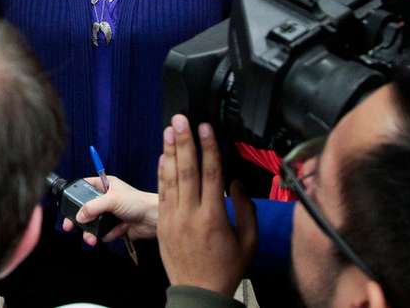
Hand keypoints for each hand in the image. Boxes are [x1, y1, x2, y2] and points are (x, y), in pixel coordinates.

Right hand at [59, 176, 158, 245]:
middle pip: (85, 208)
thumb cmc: (138, 202)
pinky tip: (115, 232)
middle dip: (78, 219)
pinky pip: (103, 232)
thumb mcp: (112, 200)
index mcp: (105, 185)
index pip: (85, 186)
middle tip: (69, 226)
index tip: (66, 204)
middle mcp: (107, 199)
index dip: (75, 194)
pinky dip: (107, 235)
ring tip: (90, 238)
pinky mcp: (116, 226)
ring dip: (90, 232)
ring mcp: (111, 213)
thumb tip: (78, 215)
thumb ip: (93, 206)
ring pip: (93, 223)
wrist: (154, 219)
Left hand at [157, 115, 256, 296]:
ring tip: (168, 129)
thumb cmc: (227, 268)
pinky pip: (161, 192)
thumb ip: (246, 209)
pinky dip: (161, 173)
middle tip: (180, 119)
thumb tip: (236, 181)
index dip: (208, 148)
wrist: (198, 292)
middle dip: (183, 142)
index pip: (210, 175)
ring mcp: (173, 218)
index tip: (205, 128)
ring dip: (169, 152)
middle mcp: (190, 214)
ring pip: (170, 178)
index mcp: (214, 217)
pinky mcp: (162, 223)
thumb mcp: (249, 241)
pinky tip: (162, 156)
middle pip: (186, 171)